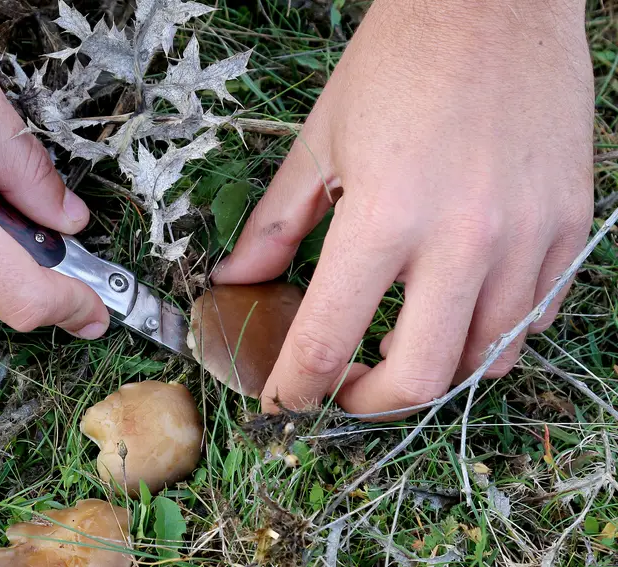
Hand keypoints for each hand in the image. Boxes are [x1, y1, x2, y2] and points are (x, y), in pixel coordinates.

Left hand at [213, 0, 593, 417]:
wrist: (491, 0)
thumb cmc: (395, 63)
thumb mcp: (319, 144)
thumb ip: (273, 225)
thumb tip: (234, 281)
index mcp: (385, 217)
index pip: (328, 340)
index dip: (294, 389)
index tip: (280, 404)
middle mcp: (463, 239)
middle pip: (418, 378)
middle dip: (368, 402)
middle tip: (344, 385)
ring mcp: (527, 236)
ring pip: (484, 357)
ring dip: (432, 369)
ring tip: (398, 346)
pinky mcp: (569, 224)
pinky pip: (534, 317)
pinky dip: (489, 333)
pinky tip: (456, 309)